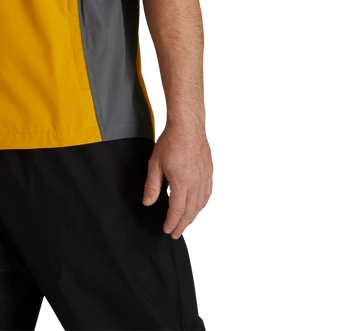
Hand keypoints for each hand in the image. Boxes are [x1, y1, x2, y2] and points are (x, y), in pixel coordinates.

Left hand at [142, 120, 215, 238]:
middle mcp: (197, 183)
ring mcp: (206, 178)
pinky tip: (198, 208)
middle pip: (190, 211)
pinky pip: (209, 195)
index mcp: (182, 182)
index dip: (172, 222)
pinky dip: (203, 205)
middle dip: (183, 225)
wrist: (188, 125)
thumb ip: (152, 185)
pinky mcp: (211, 172)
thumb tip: (148, 202)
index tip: (167, 230)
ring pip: (201, 205)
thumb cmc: (170, 140)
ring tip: (185, 224)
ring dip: (193, 217)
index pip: (177, 210)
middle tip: (176, 233)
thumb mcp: (155, 163)